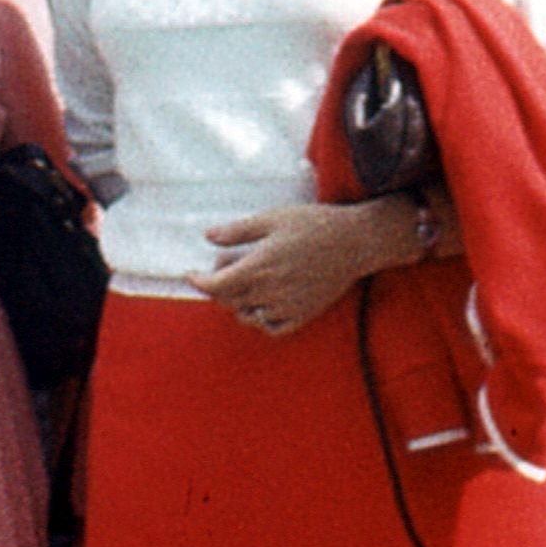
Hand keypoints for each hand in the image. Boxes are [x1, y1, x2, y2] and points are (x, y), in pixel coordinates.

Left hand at [191, 197, 418, 339]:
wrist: (354, 242)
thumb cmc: (314, 225)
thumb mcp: (272, 218)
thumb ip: (238, 231)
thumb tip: (209, 237)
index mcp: (258, 267)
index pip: (216, 286)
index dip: (199, 282)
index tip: (191, 274)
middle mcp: (269, 291)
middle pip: (228, 301)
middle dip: (219, 285)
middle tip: (227, 264)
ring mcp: (287, 306)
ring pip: (247, 316)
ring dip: (238, 303)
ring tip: (247, 282)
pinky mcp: (303, 314)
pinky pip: (272, 328)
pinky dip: (261, 320)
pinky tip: (263, 304)